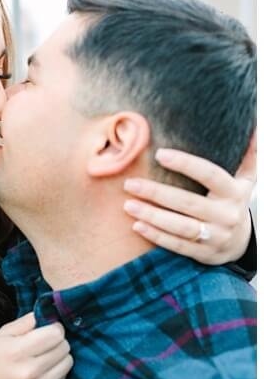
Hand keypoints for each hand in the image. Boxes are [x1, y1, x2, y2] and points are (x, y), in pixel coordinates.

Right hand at [0, 313, 71, 378]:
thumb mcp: (0, 335)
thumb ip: (24, 323)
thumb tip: (45, 315)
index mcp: (16, 351)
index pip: (55, 334)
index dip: (54, 328)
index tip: (49, 328)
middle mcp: (29, 370)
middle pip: (63, 347)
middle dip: (58, 341)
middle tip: (46, 342)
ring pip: (67, 362)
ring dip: (60, 356)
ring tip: (46, 355)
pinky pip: (63, 377)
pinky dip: (57, 370)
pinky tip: (44, 368)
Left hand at [123, 145, 255, 265]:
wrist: (240, 242)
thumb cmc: (232, 202)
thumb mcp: (244, 180)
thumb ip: (247, 154)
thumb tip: (253, 124)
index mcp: (235, 192)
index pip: (210, 174)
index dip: (186, 164)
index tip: (159, 154)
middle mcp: (227, 215)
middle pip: (188, 203)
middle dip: (157, 193)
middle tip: (130, 183)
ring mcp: (216, 236)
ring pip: (181, 226)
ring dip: (152, 216)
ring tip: (128, 204)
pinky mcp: (203, 253)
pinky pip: (177, 245)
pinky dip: (155, 236)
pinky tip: (136, 225)